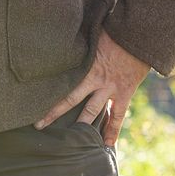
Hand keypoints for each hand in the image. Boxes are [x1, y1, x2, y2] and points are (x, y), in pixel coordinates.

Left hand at [34, 29, 149, 144]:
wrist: (141, 37)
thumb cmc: (115, 30)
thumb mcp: (93, 33)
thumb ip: (80, 40)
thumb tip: (63, 32)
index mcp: (85, 65)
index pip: (62, 80)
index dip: (49, 89)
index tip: (34, 98)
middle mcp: (95, 79)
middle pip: (71, 99)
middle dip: (55, 113)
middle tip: (39, 126)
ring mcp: (110, 88)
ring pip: (92, 112)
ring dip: (81, 127)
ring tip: (69, 143)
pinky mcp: (124, 93)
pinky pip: (117, 116)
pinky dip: (112, 131)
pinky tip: (106, 145)